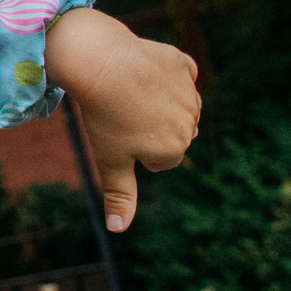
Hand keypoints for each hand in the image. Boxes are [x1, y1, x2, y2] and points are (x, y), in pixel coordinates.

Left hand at [43, 8, 201, 232]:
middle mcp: (190, 123)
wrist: (99, 61)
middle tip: (123, 112)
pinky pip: (180, 74)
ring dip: (160, 101)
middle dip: (151, 127)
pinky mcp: (183, 64)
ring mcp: (190, 93)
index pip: (159, 159)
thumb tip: (118, 229)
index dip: (134, 147)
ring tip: (131, 92)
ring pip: (177, 104)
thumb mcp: (109, 160)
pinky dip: (165, 74)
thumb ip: (120, 195)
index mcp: (174, 149)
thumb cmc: (103, 115)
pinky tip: (144, 71)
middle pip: (170, 132)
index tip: (119, 132)